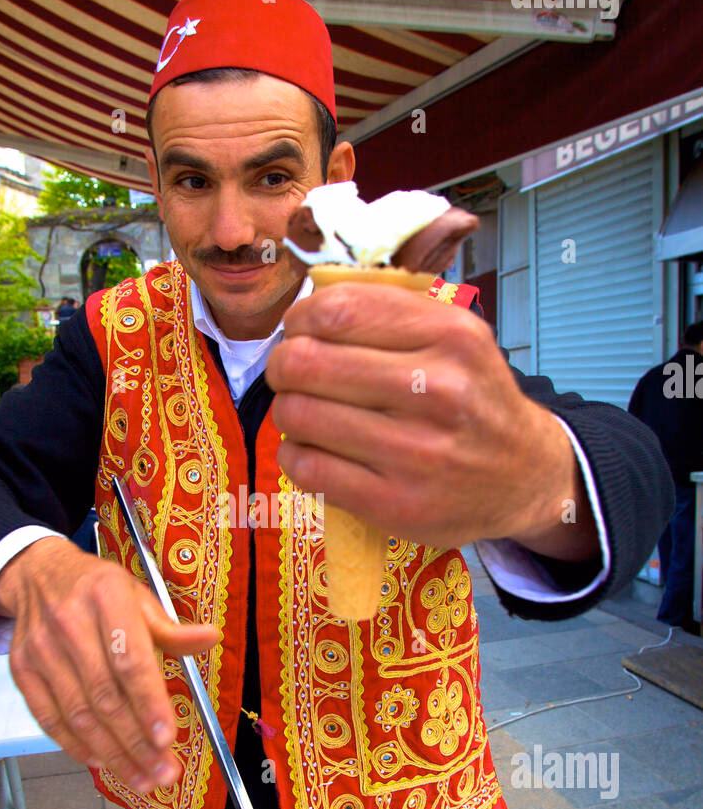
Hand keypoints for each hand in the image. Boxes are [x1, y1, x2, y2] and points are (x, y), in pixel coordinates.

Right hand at [0, 536, 219, 789]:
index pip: (129, 660)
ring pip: (78, 714)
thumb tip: (210, 638)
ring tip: (143, 779)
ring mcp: (40, 649)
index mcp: (106, 596)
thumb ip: (170, 628)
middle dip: (137, 742)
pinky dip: (76, 746)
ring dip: (112, 754)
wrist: (38, 575)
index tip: (167, 738)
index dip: (149, 703)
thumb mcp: (137, 597)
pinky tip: (102, 763)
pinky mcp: (22, 670)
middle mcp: (69, 622)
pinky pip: (49, 718)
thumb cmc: (98, 591)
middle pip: (105, 696)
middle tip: (164, 773)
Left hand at [265, 284, 597, 559]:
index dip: (300, 320)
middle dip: (284, 367)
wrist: (524, 478)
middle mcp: (437, 390)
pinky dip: (295, 455)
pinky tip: (313, 450)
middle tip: (293, 376)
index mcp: (450, 336)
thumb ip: (391, 312)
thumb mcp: (456, 338)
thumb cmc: (474, 400)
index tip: (302, 332)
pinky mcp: (395, 504)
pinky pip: (307, 468)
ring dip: (289, 412)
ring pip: (299, 415)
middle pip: (306, 363)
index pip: (335, 310)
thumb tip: (307, 304)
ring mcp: (416, 452)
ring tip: (307, 414)